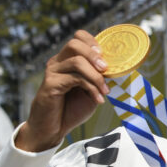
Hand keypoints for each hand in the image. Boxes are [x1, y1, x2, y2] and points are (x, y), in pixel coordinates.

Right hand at [15, 30, 109, 151]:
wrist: (53, 128)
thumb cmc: (71, 108)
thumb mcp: (90, 90)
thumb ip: (98, 77)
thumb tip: (116, 68)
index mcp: (66, 60)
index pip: (78, 37)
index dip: (93, 42)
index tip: (105, 58)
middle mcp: (57, 62)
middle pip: (75, 44)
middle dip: (94, 55)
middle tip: (106, 69)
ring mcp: (52, 72)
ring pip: (77, 61)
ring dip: (96, 76)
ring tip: (105, 90)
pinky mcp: (50, 84)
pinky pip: (75, 79)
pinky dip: (91, 88)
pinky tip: (98, 100)